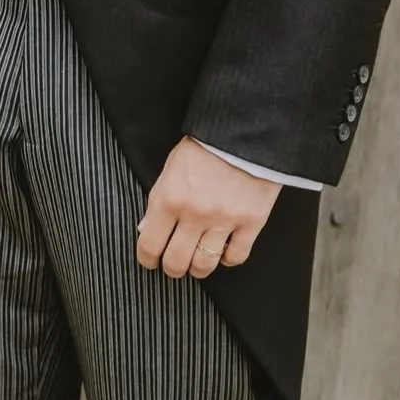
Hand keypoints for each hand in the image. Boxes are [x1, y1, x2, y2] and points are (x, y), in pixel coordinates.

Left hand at [137, 137, 280, 278]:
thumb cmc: (204, 148)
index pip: (150, 245)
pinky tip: (224, 251)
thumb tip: (146, 230)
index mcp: (169, 199)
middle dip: (172, 268)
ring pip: (205, 265)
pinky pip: (236, 257)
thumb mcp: (171, 169)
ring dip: (197, 269)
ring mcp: (225, 220)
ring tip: (197, 263)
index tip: (150, 261)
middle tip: (174, 265)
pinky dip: (228, 259)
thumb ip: (158, 201)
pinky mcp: (252, 221)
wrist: (246, 131)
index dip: (147, 259)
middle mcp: (195, 214)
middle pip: (176, 262)